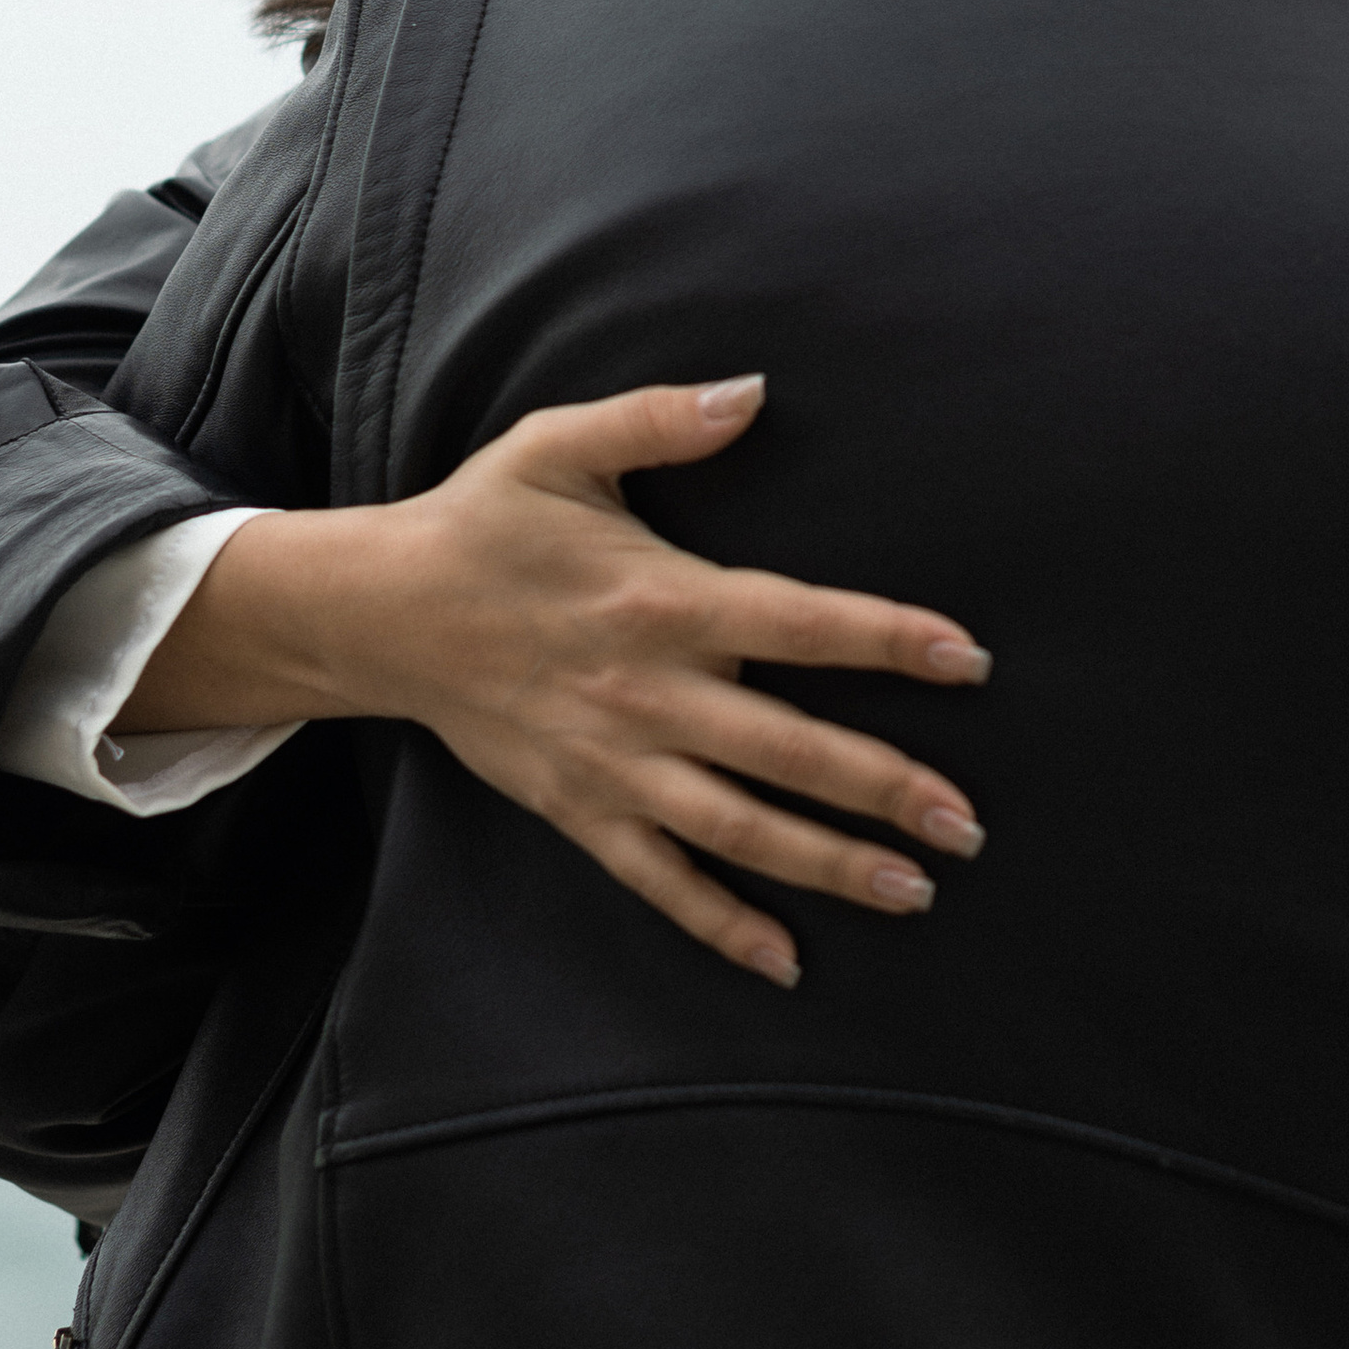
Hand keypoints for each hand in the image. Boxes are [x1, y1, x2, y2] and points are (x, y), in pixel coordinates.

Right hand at [118, 375, 989, 990]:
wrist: (380, 614)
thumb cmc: (484, 522)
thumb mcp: (561, 445)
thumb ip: (661, 418)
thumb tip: (754, 388)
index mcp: (662, 599)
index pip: (800, 623)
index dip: (889, 640)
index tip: (968, 660)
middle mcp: (649, 692)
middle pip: (788, 748)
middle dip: (885, 788)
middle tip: (967, 824)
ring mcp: (615, 763)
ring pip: (739, 828)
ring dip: (829, 863)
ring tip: (913, 890)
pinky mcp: (580, 809)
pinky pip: (660, 881)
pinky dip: (722, 924)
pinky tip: (788, 960)